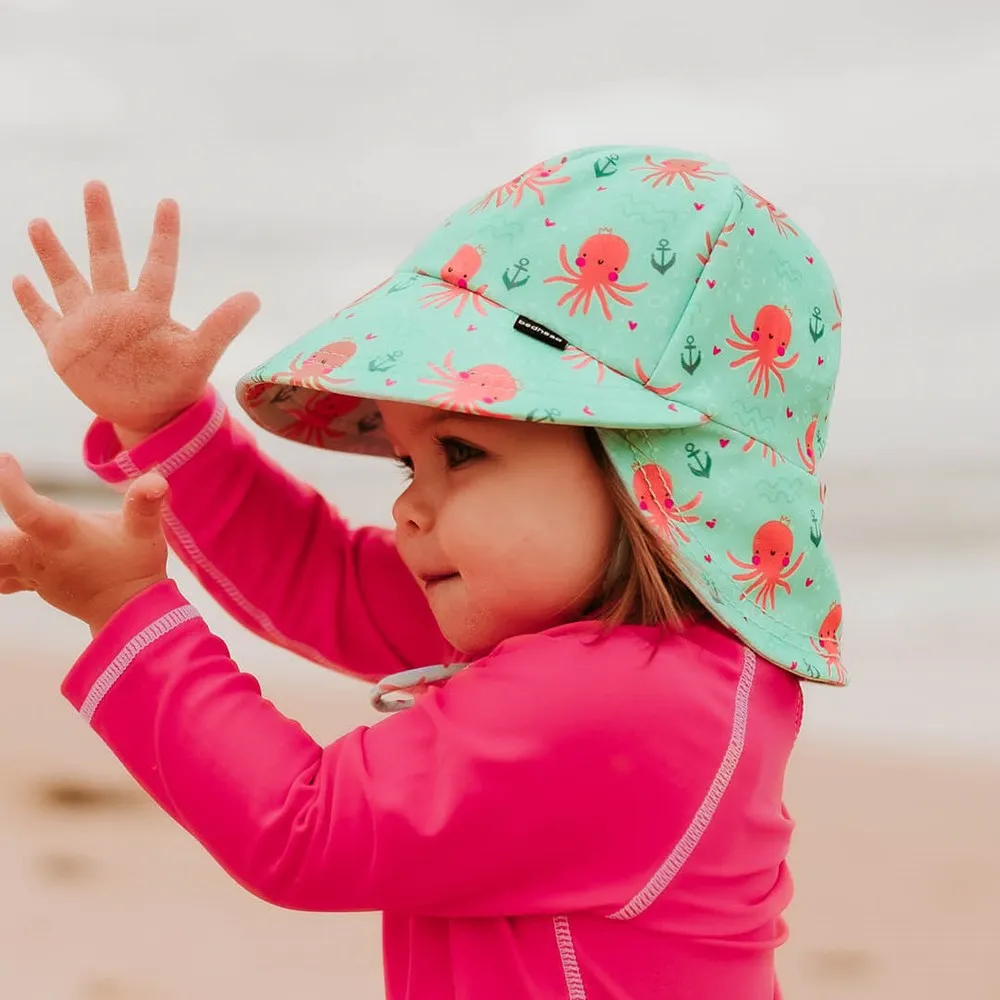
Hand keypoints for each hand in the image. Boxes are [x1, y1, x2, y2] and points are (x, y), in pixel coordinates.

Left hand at [0, 455, 168, 634]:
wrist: (130, 610)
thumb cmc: (136, 567)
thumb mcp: (145, 532)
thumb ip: (145, 504)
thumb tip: (157, 482)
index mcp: (62, 534)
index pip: (25, 508)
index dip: (9, 484)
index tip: (4, 459)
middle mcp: (40, 553)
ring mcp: (32, 570)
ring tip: (2, 540)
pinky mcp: (32, 581)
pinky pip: (1, 575)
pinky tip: (3, 556)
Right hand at [12, 182, 259, 437]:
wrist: (150, 416)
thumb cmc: (177, 385)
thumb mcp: (200, 356)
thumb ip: (222, 326)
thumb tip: (254, 298)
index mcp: (149, 309)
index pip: (158, 265)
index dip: (164, 236)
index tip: (169, 202)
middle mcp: (116, 308)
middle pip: (106, 257)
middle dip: (99, 223)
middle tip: (95, 184)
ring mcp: (87, 324)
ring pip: (67, 280)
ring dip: (53, 254)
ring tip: (39, 222)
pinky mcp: (64, 346)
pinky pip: (43, 317)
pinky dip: (30, 300)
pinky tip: (19, 278)